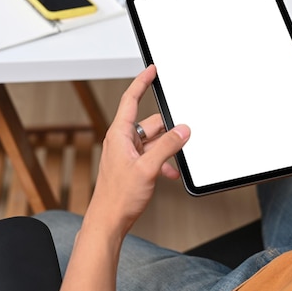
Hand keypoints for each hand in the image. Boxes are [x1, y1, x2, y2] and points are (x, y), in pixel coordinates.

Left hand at [87, 65, 189, 233]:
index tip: (151, 70)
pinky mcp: (133, 165)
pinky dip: (163, 161)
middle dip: (167, 128)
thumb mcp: (148, 168)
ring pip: (154, 140)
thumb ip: (167, 147)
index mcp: (119, 134)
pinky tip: (171, 172)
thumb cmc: (118, 197)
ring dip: (167, 148)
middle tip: (182, 132)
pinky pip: (152, 155)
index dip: (142, 82)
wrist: (109, 220)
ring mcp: (128, 153)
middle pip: (150, 122)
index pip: (131, 99)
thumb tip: (182, 130)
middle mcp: (122, 140)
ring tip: (176, 158)